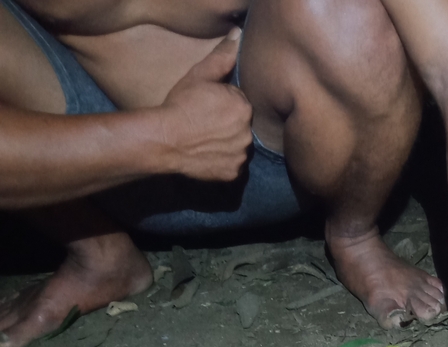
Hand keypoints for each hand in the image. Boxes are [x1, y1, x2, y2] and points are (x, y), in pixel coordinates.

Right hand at [160, 29, 252, 180]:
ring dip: (227, 143)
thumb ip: (222, 57)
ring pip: (238, 146)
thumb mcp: (199, 75)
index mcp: (243, 108)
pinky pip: (232, 166)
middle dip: (227, 123)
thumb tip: (237, 37)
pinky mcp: (233, 173)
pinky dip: (223, 162)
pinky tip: (207, 155)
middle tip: (204, 124)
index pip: (239, 103)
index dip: (222, 103)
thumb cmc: (180, 105)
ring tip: (205, 140)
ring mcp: (241, 155)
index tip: (206, 106)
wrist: (165, 139)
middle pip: (240, 126)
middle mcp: (248, 133)